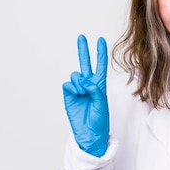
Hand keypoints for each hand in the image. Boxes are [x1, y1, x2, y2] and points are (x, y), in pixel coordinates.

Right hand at [62, 35, 108, 156]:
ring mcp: (78, 89)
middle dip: (83, 50)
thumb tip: (86, 81)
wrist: (89, 133)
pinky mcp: (69, 95)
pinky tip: (76, 93)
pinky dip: (72, 87)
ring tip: (82, 92)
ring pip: (76, 75)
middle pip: (85, 64)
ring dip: (79, 81)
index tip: (100, 40)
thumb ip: (96, 91)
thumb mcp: (102, 104)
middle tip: (81, 37)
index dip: (100, 53)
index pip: (100, 66)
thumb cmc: (99, 120)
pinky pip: (68, 84)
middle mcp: (88, 84)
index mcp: (100, 85)